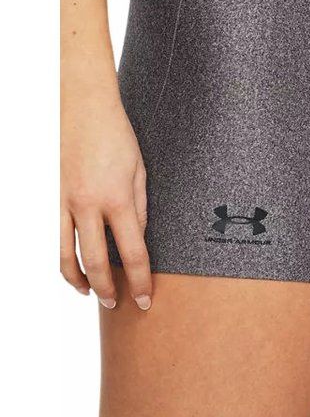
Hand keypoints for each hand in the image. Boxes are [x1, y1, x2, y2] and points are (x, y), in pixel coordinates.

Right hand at [60, 91, 151, 309]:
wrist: (86, 111)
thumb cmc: (119, 137)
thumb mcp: (140, 173)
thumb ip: (140, 209)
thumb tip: (138, 238)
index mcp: (117, 199)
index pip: (132, 252)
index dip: (140, 280)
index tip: (146, 298)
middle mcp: (88, 207)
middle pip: (96, 262)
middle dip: (110, 289)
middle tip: (120, 305)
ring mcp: (67, 204)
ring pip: (68, 256)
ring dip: (81, 281)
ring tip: (94, 295)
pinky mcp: (56, 200)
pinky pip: (58, 238)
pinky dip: (65, 260)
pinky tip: (75, 268)